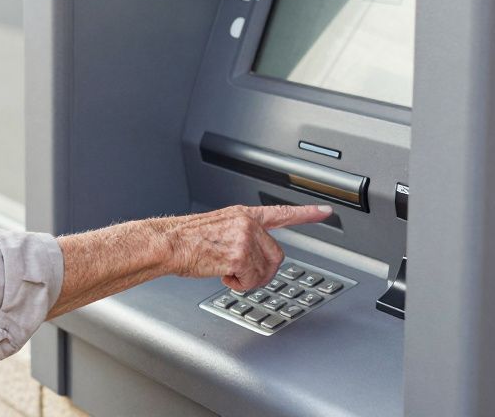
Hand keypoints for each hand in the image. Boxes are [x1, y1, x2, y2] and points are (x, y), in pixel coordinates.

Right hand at [164, 205, 331, 290]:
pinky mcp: (239, 255)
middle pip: (276, 256)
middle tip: (242, 274)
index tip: (326, 211)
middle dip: (262, 271)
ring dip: (247, 279)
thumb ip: (240, 235)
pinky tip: (223, 275)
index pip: (281, 213)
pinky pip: (251, 280)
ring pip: (264, 271)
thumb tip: (250, 256)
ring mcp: (244, 238)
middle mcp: (248, 224)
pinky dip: (239, 285)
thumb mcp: (218, 227)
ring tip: (226, 272)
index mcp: (243, 215)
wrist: (168, 242)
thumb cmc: (186, 240)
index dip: (306, 214)